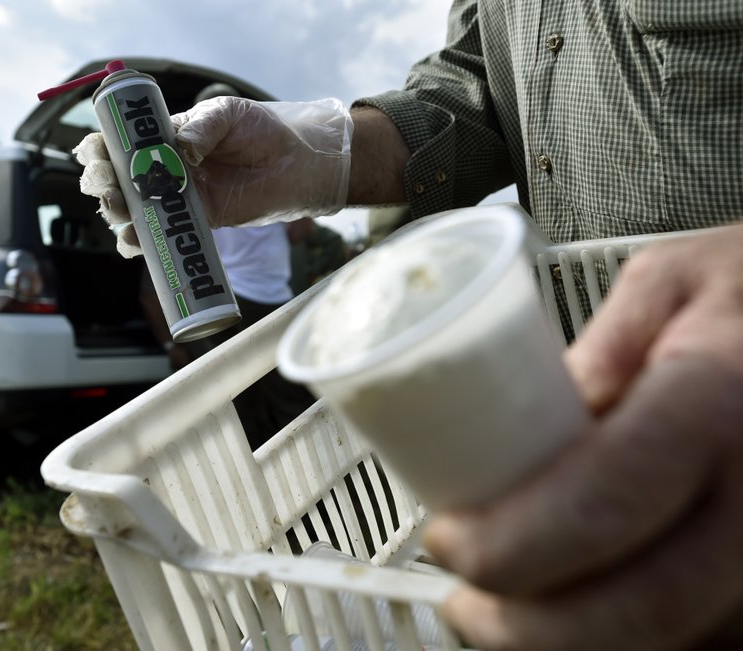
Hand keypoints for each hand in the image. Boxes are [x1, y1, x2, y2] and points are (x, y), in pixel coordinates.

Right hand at [73, 97, 351, 256]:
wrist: (297, 163)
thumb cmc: (261, 131)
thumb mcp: (228, 115)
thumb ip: (203, 128)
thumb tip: (181, 148)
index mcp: (163, 137)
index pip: (118, 142)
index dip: (98, 149)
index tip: (94, 154)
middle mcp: (162, 169)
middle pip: (115, 178)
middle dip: (101, 183)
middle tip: (109, 187)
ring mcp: (176, 198)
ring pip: (130, 210)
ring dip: (115, 214)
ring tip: (119, 212)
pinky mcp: (196, 223)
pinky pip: (159, 237)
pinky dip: (140, 243)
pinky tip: (134, 241)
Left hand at [422, 224, 742, 649]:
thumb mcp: (670, 281)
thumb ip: (594, 354)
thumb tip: (522, 433)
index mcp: (717, 404)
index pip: (599, 506)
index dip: (507, 546)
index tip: (446, 539)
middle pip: (640, 610)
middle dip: (528, 631)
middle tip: (465, 607)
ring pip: (675, 642)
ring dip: (571, 645)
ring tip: (508, 613)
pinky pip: (704, 635)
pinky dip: (627, 638)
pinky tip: (580, 608)